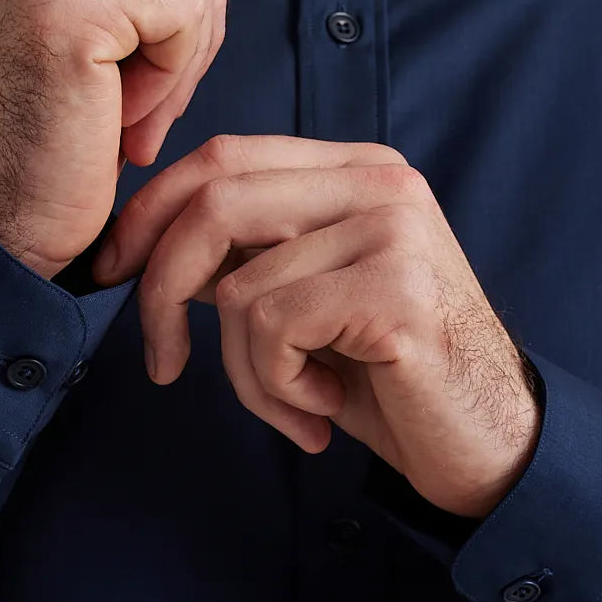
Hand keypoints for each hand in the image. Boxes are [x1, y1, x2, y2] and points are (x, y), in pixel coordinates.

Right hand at [0, 0, 236, 277]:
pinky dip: (174, 72)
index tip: (136, 43)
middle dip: (195, 12)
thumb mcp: (121, 6)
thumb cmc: (66, 118)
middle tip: (139, 84)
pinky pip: (187, 6)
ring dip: (186, 49)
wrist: (10, 210)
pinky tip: (121, 111)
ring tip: (126, 100)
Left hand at [92, 135, 542, 518]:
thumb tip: (147, 242)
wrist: (491, 445)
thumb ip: (249, 253)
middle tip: (163, 363)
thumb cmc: (390, 378)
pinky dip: (277, 390)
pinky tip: (326, 410)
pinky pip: (272, 331)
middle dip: (160, 290)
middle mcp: (380, 183)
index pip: (223, 156)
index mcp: (357, 170)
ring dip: (246, 373)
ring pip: (239, 287)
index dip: (149, 211)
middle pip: (214, 202)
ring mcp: (392, 230)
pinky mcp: (395, 290)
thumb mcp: (309, 298)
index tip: (110, 269)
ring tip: (299, 404)